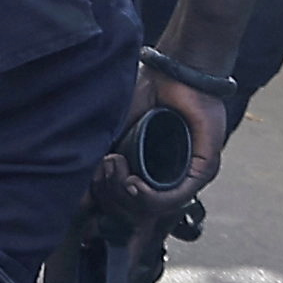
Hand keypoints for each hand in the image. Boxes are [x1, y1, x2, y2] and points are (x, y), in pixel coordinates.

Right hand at [95, 68, 225, 222]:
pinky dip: (149, 197)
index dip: (106, 204)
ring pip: (152, 209)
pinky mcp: (203, 170)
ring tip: (116, 167)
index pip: (127, 207)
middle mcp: (171, 178)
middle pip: (135, 212)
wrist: (176, 69)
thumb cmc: (151, 92)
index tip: (91, 189)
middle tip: (106, 166)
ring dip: (126, 194)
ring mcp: (189, 177)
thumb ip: (100, 161)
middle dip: (111, 195)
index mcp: (151, 170)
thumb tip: (79, 197)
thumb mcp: (116, 130)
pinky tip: (133, 183)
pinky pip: (174, 198)